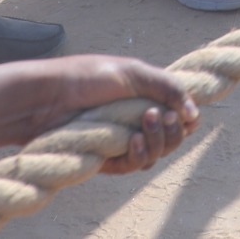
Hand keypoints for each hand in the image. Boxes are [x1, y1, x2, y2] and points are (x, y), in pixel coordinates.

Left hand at [0, 56, 199, 174]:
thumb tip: (195, 112)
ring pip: (155, 155)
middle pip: (171, 137)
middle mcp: (135, 119)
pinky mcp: (105, 159)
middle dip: (173, 130)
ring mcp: (120, 141)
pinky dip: (139, 156)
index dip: (186, 117)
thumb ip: (167, 87)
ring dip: (158, 143)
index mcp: (144, 95)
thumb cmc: (84, 77)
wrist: (45, 98)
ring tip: (145, 126)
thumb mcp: (131, 72)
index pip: (178, 113)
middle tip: (160, 117)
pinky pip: (132, 166)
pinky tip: (132, 142)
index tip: (183, 113)